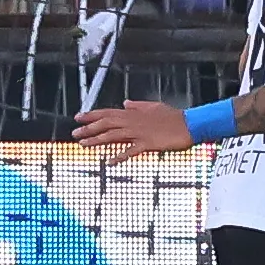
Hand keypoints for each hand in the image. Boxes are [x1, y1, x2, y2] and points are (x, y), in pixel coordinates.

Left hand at [72, 100, 193, 162]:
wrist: (190, 124)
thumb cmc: (173, 116)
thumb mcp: (153, 106)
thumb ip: (137, 105)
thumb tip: (125, 103)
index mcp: (133, 113)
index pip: (107, 113)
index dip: (91, 115)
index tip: (78, 118)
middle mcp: (133, 122)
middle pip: (105, 124)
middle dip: (88, 128)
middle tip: (74, 133)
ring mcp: (139, 133)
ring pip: (113, 135)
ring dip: (97, 140)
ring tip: (83, 144)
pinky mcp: (148, 144)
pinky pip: (131, 151)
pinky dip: (120, 155)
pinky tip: (110, 161)